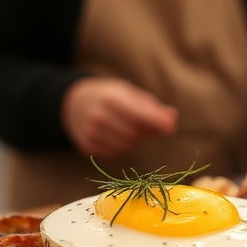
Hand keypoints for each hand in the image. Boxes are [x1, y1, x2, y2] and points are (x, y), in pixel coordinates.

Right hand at [61, 77, 176, 159]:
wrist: (75, 103)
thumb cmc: (110, 97)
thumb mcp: (129, 94)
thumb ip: (152, 107)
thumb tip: (172, 117)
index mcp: (111, 99)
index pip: (138, 114)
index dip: (156, 121)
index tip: (170, 127)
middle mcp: (99, 116)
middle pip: (135, 133)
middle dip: (146, 131)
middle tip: (149, 125)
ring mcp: (91, 133)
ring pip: (127, 145)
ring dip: (135, 140)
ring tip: (130, 127)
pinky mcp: (88, 146)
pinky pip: (115, 153)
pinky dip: (122, 146)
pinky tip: (117, 135)